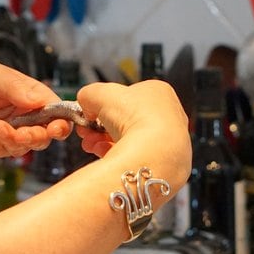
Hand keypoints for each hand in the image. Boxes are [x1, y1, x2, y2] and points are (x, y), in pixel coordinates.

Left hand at [0, 61, 69, 157]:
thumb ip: (14, 85)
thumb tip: (39, 99)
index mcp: (30, 98)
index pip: (55, 111)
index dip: (61, 120)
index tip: (57, 125)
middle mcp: (24, 119)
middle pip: (45, 135)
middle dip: (38, 136)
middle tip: (25, 132)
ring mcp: (8, 135)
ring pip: (23, 146)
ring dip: (12, 138)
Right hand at [75, 80, 191, 188]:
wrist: (152, 152)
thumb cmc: (135, 118)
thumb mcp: (98, 93)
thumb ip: (89, 94)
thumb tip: (85, 101)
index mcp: (159, 92)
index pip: (126, 97)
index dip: (103, 105)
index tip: (89, 114)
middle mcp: (168, 115)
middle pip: (123, 119)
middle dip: (100, 127)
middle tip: (86, 131)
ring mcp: (167, 140)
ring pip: (127, 139)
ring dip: (103, 141)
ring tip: (91, 145)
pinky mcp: (163, 161)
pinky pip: (134, 156)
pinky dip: (116, 154)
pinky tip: (103, 154)